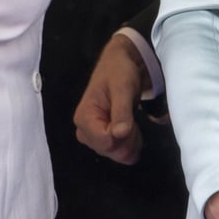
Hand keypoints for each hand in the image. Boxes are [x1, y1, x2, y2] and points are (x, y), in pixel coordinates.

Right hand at [73, 33, 150, 163]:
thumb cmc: (119, 72)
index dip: (124, 136)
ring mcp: (93, 136)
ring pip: (115, 153)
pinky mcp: (102, 138)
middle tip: (134, 120)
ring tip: (133, 121)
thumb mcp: (123, 87)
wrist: (120, 64)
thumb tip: (120, 134)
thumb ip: (121, 111)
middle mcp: (84, 131)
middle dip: (128, 140)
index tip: (133, 121)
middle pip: (110, 150)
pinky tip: (133, 129)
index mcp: (84, 118)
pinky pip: (118, 151)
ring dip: (130, 141)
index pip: (106, 142)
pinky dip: (130, 143)